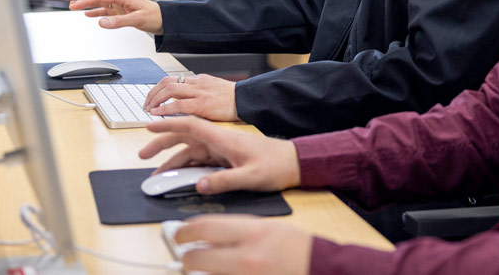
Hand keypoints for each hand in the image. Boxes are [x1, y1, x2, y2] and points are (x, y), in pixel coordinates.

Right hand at [62, 0, 162, 33]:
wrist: (164, 20)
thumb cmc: (154, 16)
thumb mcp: (136, 20)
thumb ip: (118, 21)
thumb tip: (101, 22)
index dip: (85, 0)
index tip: (74, 5)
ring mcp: (120, 3)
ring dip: (85, 1)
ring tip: (72, 4)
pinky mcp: (121, 10)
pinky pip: (104, 8)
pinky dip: (94, 10)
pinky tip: (88, 14)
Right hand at [139, 116, 300, 193]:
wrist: (293, 162)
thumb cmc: (276, 165)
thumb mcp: (251, 177)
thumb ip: (225, 181)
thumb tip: (200, 186)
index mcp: (224, 138)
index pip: (191, 126)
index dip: (168, 125)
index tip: (149, 126)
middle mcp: (219, 140)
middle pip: (184, 139)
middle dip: (162, 144)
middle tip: (142, 154)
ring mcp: (220, 148)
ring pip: (189, 152)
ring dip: (171, 160)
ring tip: (154, 173)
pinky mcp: (224, 157)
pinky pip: (199, 161)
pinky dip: (185, 168)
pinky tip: (175, 176)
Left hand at [144, 73, 237, 120]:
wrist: (246, 100)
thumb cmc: (232, 99)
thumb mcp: (214, 89)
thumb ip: (200, 92)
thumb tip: (186, 100)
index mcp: (199, 80)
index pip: (173, 79)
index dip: (158, 88)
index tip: (151, 98)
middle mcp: (196, 83)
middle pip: (167, 82)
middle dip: (152, 93)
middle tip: (146, 104)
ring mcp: (199, 93)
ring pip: (170, 90)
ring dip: (155, 100)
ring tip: (148, 109)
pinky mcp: (202, 104)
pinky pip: (178, 104)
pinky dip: (165, 108)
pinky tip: (157, 114)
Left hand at [174, 216, 310, 274]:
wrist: (319, 267)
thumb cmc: (296, 247)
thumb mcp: (267, 228)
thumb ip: (236, 231)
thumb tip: (206, 235)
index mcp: (252, 233)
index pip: (204, 228)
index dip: (185, 231)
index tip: (179, 234)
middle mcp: (247, 257)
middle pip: (197, 259)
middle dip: (185, 259)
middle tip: (185, 257)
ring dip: (202, 273)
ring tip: (206, 267)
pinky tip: (222, 273)